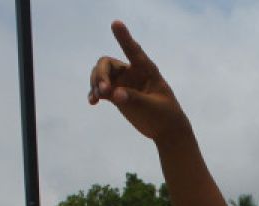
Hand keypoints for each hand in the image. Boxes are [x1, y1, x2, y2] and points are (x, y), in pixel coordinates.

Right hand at [89, 21, 191, 145]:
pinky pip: (100, 89)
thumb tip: (114, 94)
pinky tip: (93, 102)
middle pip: (107, 63)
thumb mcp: (152, 107)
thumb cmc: (164, 115)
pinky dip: (94, 93)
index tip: (116, 24)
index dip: (124, 37)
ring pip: (101, 74)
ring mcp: (123, 82)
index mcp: (146, 70)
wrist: (165, 130)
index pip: (133, 50)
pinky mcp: (117, 94)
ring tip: (98, 98)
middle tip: (104, 91)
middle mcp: (132, 72)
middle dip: (101, 74)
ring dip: (95, 83)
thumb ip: (134, 99)